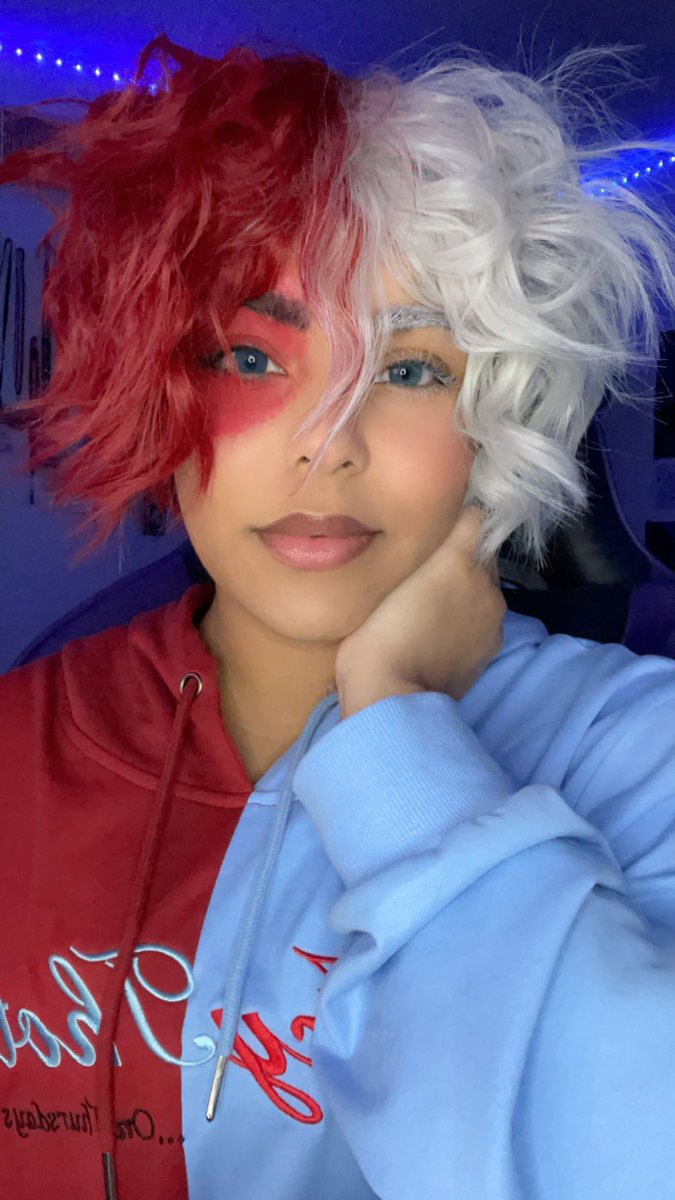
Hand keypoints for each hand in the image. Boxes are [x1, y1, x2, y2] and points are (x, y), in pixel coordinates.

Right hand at [335, 506, 506, 714]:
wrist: (391, 695)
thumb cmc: (376, 632)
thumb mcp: (386, 580)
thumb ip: (416, 552)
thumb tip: (437, 533)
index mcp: (460, 558)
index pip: (475, 518)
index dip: (457, 520)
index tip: (435, 525)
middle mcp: (487, 583)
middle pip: (481, 555)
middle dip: (460, 556)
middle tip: (425, 568)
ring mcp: (494, 619)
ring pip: (484, 588)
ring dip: (465, 590)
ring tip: (429, 603)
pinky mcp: (492, 648)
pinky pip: (483, 619)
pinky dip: (468, 619)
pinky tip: (439, 632)